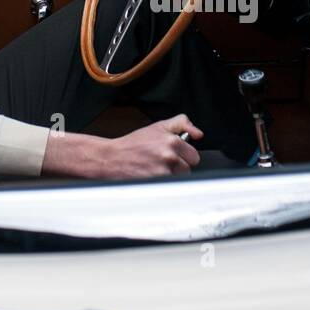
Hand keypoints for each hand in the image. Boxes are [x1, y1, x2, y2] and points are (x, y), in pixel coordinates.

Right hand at [41, 114, 203, 178]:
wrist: (111, 158)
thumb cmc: (132, 144)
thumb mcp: (157, 127)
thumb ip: (180, 123)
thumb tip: (198, 133)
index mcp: (171, 139)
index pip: (193, 155)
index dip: (183, 156)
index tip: (173, 154)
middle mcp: (169, 155)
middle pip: (189, 169)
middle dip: (179, 167)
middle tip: (162, 162)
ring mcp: (164, 170)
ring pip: (180, 179)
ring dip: (171, 176)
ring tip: (155, 169)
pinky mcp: (157, 183)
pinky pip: (171, 186)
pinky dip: (163, 184)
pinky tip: (152, 176)